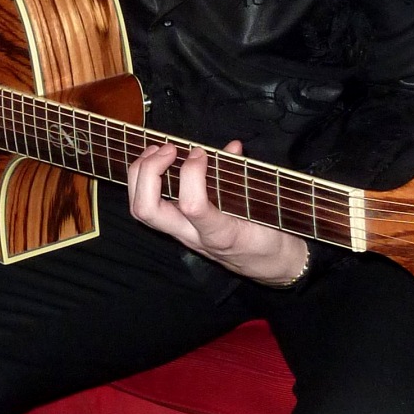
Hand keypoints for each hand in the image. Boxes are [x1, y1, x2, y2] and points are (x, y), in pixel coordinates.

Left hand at [126, 139, 309, 286]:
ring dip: (140, 176)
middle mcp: (193, 236)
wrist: (272, 266)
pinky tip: (157, 163)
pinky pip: (150, 209)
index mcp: (220, 232)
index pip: (192, 206)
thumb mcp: (265, 206)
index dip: (190, 174)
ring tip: (156, 151)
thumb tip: (232, 146)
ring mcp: (182, 235)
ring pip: (141, 211)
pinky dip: (145, 182)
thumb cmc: (271, 234)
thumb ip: (243, 175)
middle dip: (149, 172)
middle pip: (148, 210)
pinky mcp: (178, 232)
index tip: (201, 153)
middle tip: (169, 148)